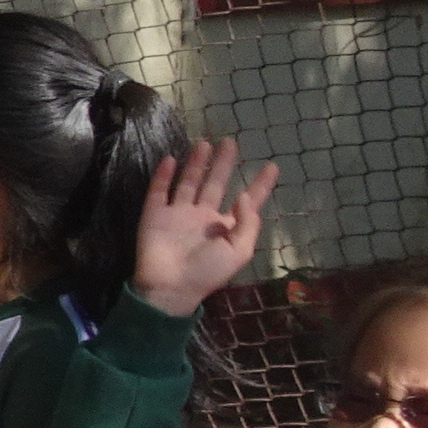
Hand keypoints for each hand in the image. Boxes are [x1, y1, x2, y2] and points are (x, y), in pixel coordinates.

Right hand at [133, 138, 278, 319]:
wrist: (169, 286)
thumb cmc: (208, 272)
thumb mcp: (239, 251)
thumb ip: (248, 222)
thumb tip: (244, 195)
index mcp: (226, 227)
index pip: (247, 201)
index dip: (260, 185)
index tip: (272, 165)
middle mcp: (203, 217)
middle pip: (216, 183)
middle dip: (224, 164)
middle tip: (230, 142)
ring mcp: (178, 214)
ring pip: (189, 182)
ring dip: (197, 164)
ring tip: (204, 144)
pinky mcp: (155, 214)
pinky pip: (159, 191)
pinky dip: (163, 175)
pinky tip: (171, 160)